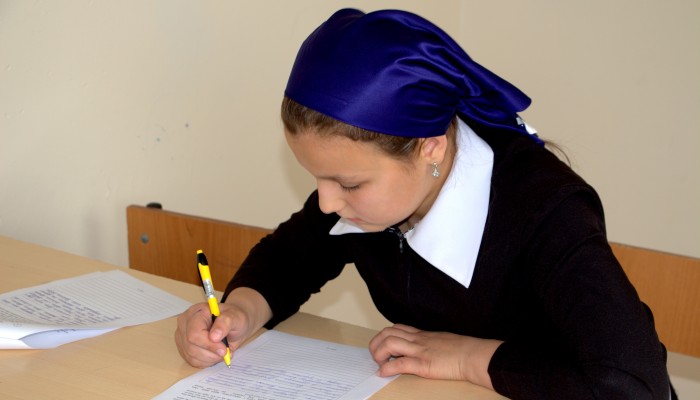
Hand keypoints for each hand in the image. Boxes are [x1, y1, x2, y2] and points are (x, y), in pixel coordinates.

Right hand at [174, 301, 254, 367]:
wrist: (233, 324)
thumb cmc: (233, 319)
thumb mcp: (235, 317)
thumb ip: (225, 323)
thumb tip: (214, 336)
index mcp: (196, 312)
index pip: (194, 333)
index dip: (209, 344)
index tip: (224, 349)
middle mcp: (185, 324)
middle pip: (191, 346)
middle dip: (211, 353)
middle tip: (225, 351)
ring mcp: (182, 337)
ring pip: (192, 356)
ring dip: (211, 358)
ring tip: (222, 351)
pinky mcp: (184, 348)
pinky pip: (192, 361)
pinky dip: (207, 361)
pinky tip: (215, 354)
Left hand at [368, 324, 502, 388]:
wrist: (473, 355)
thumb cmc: (463, 350)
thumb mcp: (442, 341)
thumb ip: (430, 343)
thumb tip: (425, 349)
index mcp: (423, 334)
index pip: (397, 328)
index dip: (385, 336)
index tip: (383, 346)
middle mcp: (418, 339)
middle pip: (387, 332)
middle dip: (376, 343)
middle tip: (376, 355)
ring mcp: (419, 350)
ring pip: (389, 343)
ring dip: (378, 353)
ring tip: (379, 363)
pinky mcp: (422, 364)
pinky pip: (398, 364)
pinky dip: (386, 368)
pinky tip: (383, 373)